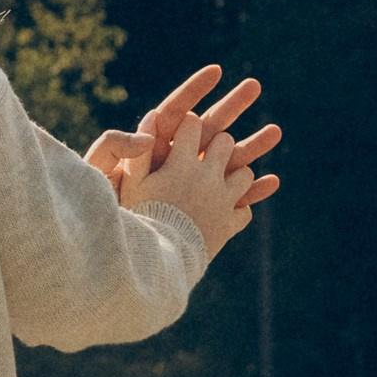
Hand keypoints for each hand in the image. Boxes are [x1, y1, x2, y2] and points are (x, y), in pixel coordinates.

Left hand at [86, 64, 280, 206]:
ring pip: (226, 161)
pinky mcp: (199, 210)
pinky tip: (272, 182)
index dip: (195, 89)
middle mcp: (174, 161)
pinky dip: (251, 192)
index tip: (216, 71)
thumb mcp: (97, 168)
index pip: (177, 112)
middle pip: (208, 129)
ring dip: (252, 146)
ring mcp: (189, 185)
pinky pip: (231, 199)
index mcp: (151, 146)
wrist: (102, 240)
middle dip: (232, 106)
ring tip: (277, 132)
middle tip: (255, 86)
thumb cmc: (94, 203)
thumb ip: (114, 145)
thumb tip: (147, 131)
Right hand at [118, 115, 259, 258]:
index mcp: (181, 163)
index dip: (187, 124)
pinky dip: (239, 208)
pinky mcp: (230, 224)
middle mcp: (207, 177)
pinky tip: (230, 209)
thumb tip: (151, 115)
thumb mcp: (131, 184)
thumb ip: (139, 151)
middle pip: (225, 142)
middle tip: (208, 150)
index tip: (184, 130)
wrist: (153, 261)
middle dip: (218, 142)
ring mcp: (223, 200)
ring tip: (221, 179)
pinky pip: (245, 210)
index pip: (191, 125)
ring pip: (245, 172)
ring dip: (235, 171)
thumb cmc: (136, 218)